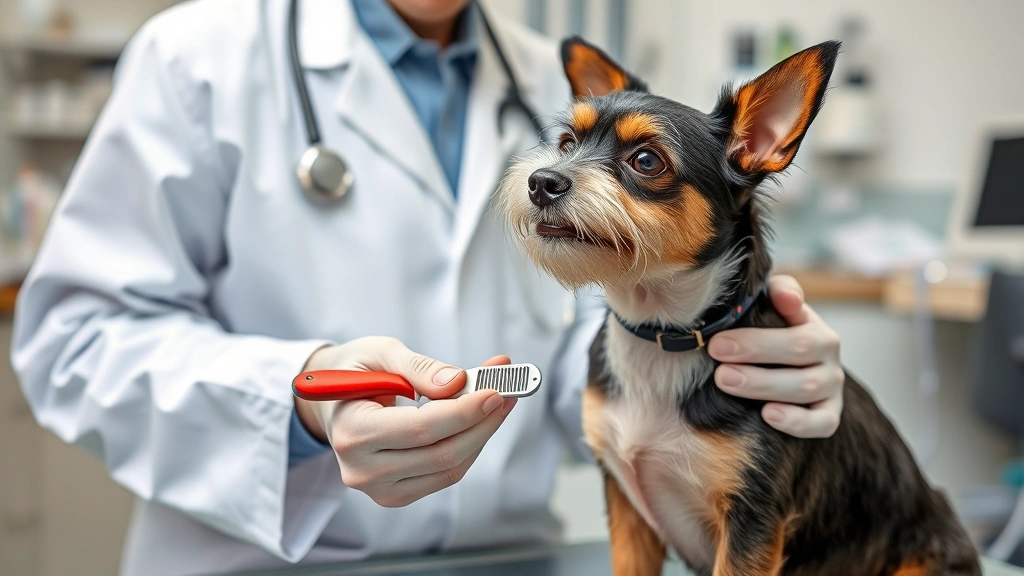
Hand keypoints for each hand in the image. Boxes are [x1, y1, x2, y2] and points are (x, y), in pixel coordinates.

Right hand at [294, 337, 516, 506]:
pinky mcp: (396, 494)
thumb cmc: (354, 371)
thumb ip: (418, 368)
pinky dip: (468, 447)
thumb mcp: (379, 353)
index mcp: (352, 432)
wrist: (329, 402)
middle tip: (509, 390)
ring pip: (449, 468)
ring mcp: (379, 489)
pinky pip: (444, 474)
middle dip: (483, 422)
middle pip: (441, 454)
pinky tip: (478, 421)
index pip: (421, 429)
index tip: (497, 389)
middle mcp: (362, 471)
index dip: (464, 411)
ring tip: (500, 400)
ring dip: (482, 434)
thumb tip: (458, 383)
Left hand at [708, 275, 843, 437]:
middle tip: (716, 358)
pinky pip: (822, 423)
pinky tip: (768, 415)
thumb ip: (779, 293)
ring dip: (764, 385)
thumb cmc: (772, 337)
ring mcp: (831, 388)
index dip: (757, 337)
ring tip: (726, 381)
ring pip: (806, 388)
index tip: (717, 342)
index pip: (793, 326)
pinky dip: (796, 421)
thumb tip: (786, 296)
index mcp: (815, 328)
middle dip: (754, 354)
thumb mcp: (773, 310)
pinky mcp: (828, 416)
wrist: (786, 370)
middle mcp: (829, 357)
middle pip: (799, 353)